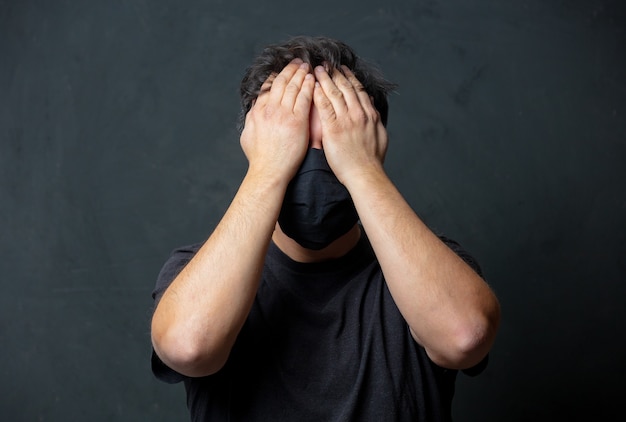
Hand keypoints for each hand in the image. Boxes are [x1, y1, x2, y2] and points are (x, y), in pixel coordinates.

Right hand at [240, 59, 314, 183]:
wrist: (269, 171)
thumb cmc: (259, 158)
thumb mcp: (247, 134)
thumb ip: (251, 118)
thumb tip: (254, 108)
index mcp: (258, 111)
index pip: (267, 87)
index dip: (276, 76)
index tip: (282, 71)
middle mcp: (270, 109)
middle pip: (281, 83)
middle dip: (290, 70)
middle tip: (298, 62)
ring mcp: (284, 114)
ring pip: (293, 87)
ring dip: (300, 74)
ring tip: (307, 66)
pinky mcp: (297, 121)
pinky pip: (304, 98)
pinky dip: (308, 86)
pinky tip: (312, 79)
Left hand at [312, 65, 387, 184]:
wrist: (365, 174)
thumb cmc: (372, 160)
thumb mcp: (380, 136)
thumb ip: (376, 120)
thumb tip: (372, 108)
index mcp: (370, 114)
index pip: (358, 90)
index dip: (349, 77)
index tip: (342, 69)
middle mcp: (359, 113)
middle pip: (346, 87)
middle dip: (335, 73)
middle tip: (326, 64)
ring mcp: (346, 120)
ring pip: (334, 93)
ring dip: (325, 79)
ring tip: (317, 69)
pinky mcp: (334, 128)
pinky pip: (324, 107)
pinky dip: (319, 94)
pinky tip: (313, 86)